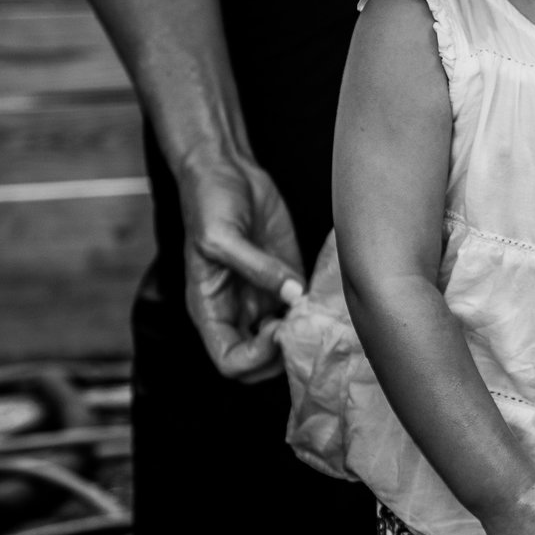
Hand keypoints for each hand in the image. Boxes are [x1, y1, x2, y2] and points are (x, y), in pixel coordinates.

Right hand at [175, 149, 304, 382]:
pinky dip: (316, 312)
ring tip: (315, 312)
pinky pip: (303, 310)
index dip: (256, 357)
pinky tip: (326, 297)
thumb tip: (291, 293)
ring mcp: (264, 298)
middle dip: (282, 355)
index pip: (230, 362)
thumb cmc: (208, 202)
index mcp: (210, 310)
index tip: (277, 328)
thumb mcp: (220, 235)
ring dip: (303, 336)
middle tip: (301, 324)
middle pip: (260, 364)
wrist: (226, 170)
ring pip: (286, 342)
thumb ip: (254, 267)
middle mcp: (238, 311)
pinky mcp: (287, 279)